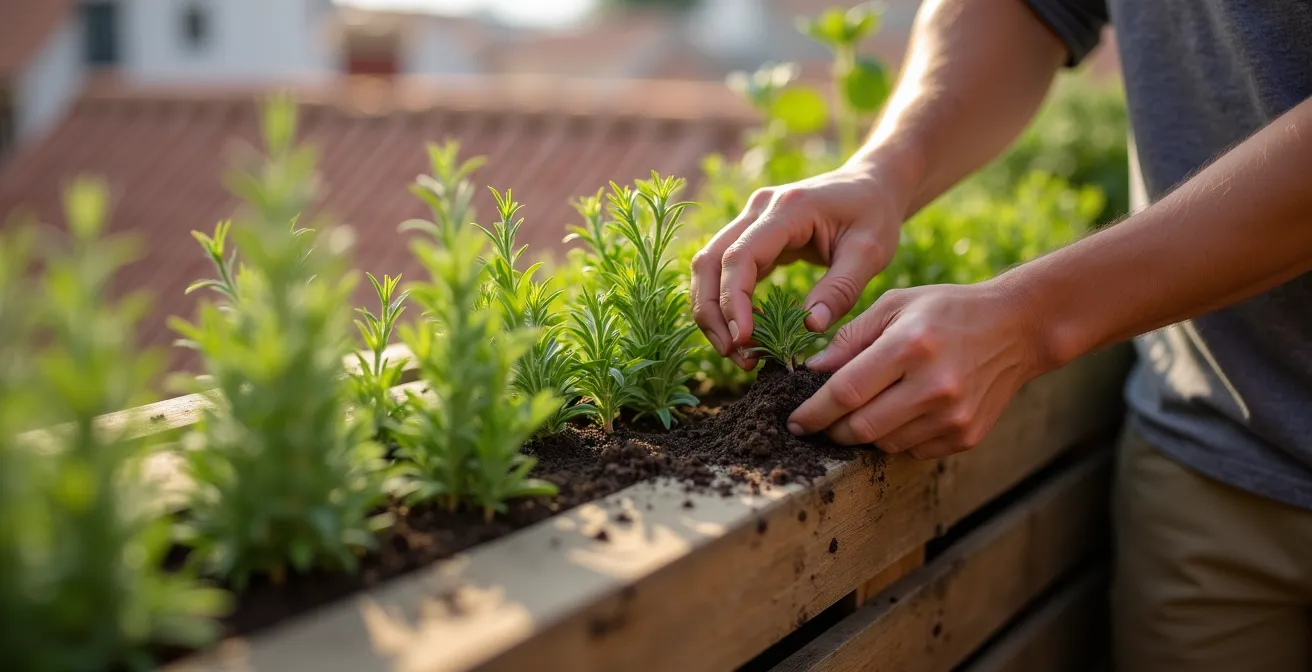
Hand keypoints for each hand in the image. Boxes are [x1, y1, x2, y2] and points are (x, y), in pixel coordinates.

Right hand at [690, 163, 908, 369]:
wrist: (871, 185)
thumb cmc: (874, 215)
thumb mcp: (870, 252)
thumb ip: (841, 289)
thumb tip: (810, 328)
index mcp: (788, 209)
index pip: (740, 256)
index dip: (733, 300)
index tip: (743, 340)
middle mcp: (758, 209)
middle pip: (710, 262)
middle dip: (713, 312)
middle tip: (734, 354)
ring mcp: (750, 219)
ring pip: (708, 267)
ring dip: (713, 311)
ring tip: (736, 352)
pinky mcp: (751, 235)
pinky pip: (724, 270)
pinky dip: (726, 303)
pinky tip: (745, 332)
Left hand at [787, 280, 1050, 458]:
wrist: (1016, 328)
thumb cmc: (947, 310)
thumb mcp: (895, 304)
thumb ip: (851, 338)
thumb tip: (812, 373)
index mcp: (911, 346)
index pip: (846, 392)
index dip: (814, 411)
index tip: (795, 420)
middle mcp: (934, 386)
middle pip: (862, 428)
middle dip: (831, 429)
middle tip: (818, 423)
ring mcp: (954, 416)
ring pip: (885, 444)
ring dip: (863, 434)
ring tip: (862, 411)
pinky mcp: (966, 435)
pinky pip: (912, 450)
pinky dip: (895, 438)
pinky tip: (900, 413)